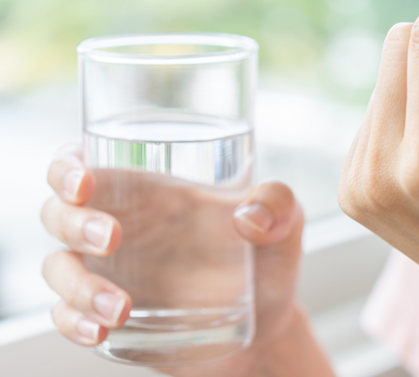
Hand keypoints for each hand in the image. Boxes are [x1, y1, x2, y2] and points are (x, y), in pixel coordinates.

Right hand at [40, 145, 326, 376]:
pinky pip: (66, 316)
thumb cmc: (266, 262)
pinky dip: (73, 322)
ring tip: (121, 307)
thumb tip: (249, 216)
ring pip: (59, 268)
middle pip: (60, 211)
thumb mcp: (285, 224)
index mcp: (151, 192)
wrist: (266, 328)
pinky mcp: (106, 314)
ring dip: (78, 285)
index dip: (68, 167)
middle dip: (74, 222)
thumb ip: (278, 205)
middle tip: (112, 238)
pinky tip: (100, 329)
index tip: (83, 181)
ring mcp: (109, 273)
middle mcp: (122, 226)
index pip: (87, 163)